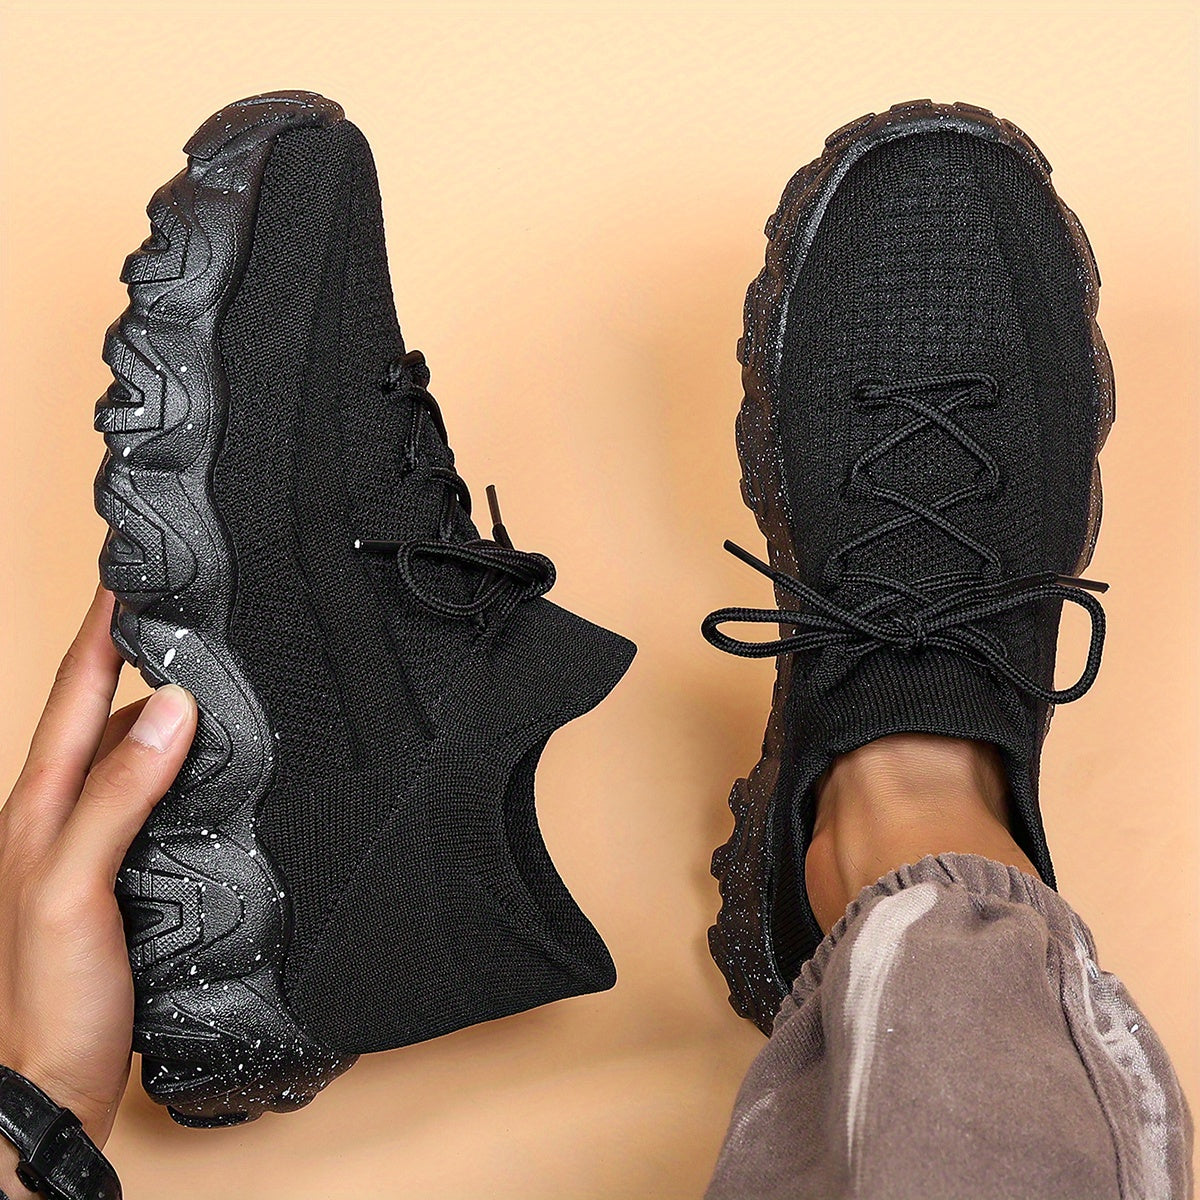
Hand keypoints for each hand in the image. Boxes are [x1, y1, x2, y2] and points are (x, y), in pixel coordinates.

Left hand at [0, 587, 195, 1173]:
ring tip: (210, 676)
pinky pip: (152, 797)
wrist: (46, 1087)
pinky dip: (180, 767)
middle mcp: (59, 815)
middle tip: (186, 611)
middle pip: (105, 711)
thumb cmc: (44, 998)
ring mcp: (88, 845)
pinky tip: (210, 769)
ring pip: (132, 754)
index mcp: (39, 804)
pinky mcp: (120, 876)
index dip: (103, 629)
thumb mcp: (72, 885)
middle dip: (140, 652)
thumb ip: (118, 794)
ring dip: (166, 710)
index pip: (78, 692)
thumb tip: (172, 708)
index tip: (128, 574)